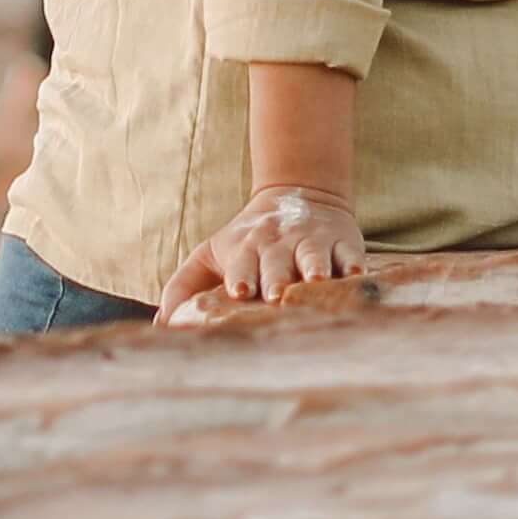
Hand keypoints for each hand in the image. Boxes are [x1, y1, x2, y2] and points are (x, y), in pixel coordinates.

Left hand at [160, 185, 368, 319]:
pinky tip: (356, 275)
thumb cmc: (246, 239)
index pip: (241, 264)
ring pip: (314, 257)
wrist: (298, 194)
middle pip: (277, 263)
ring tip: (316, 282)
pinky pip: (350, 253)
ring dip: (314, 269)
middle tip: (277, 295)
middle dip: (277, 279)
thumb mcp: (209, 255)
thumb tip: (162, 325)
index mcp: (244, 249)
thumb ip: (182, 287)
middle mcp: (278, 244)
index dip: (241, 277)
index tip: (240, 291)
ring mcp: (311, 241)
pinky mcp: (343, 241)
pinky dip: (353, 265)